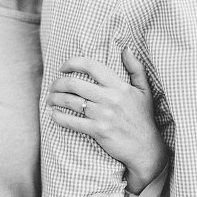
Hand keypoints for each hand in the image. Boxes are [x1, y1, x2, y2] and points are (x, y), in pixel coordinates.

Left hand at [48, 48, 167, 193]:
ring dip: (54, 99)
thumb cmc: (143, 118)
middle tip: (52, 86)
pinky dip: (58, 117)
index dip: (72, 63)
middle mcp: (110, 98)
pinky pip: (71, 121)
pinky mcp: (98, 130)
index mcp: (119, 86)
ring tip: (50, 99)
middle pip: (74, 84)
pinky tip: (54, 114)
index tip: (62, 68)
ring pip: (69, 102)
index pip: (91, 66)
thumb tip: (126, 48)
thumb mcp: (144, 91)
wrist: (146, 148)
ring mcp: (103, 115)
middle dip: (57, 83)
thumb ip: (136, 68)